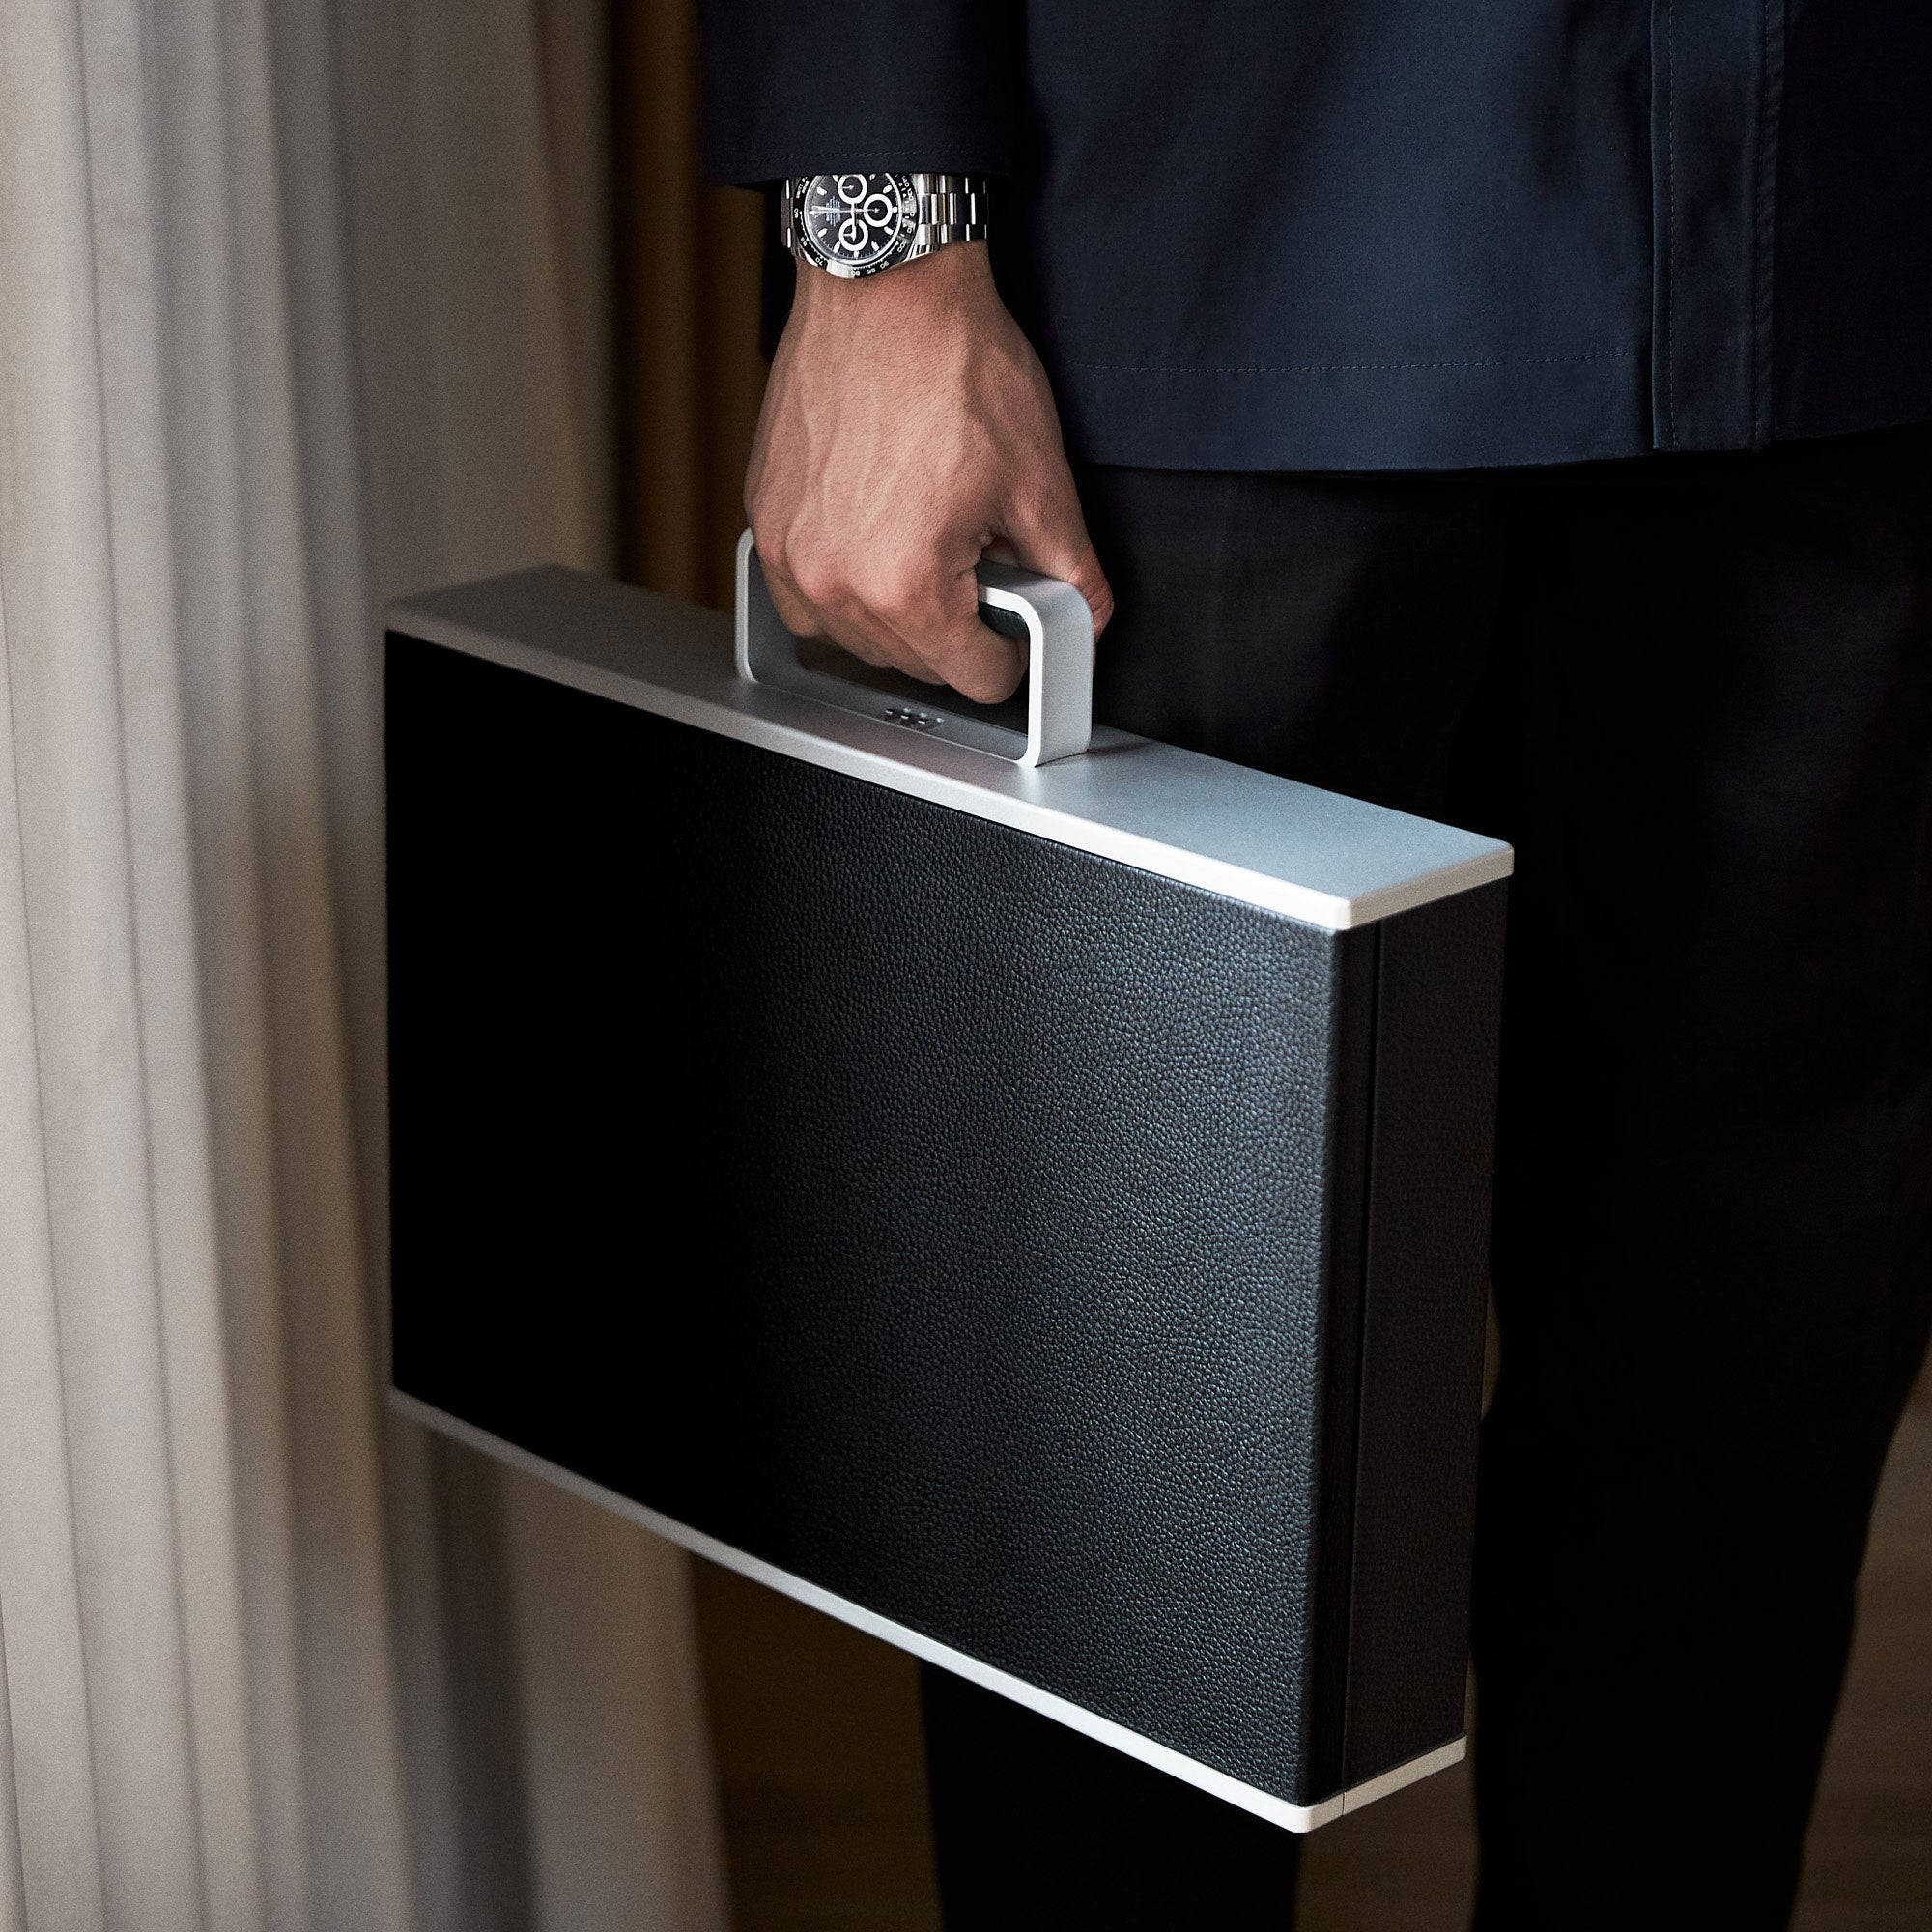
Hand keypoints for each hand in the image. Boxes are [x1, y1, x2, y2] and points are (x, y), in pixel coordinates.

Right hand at [746, 242, 1112, 703]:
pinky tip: (877, 538)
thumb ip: (1072, 572)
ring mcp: (789, 554)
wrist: (884, 284)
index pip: (974, 680)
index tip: (1017, 628)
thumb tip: (1087, 618)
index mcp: (905, 586)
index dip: (1012, 655)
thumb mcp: (1040, 479)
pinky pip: (805, 595)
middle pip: (913, 665)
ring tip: (928, 544)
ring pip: (854, 638)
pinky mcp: (764, 521)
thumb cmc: (952, 362)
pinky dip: (844, 584)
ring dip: (897, 613)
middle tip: (979, 563)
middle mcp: (834, 582)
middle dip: (955, 627)